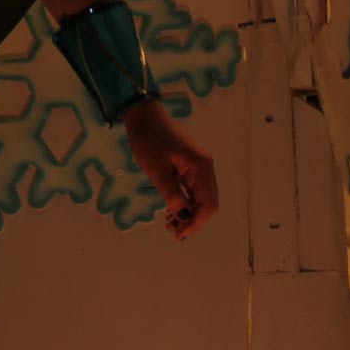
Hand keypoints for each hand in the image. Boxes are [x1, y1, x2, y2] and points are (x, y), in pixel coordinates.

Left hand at [121, 100, 218, 242]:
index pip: (208, 204)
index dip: (196, 223)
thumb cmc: (149, 139)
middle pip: (207, 202)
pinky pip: (191, 189)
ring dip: (188, 213)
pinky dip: (184, 202)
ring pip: (199, 197)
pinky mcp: (188, 165)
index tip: (179, 235)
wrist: (142, 115)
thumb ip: (172, 194)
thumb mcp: (157, 170)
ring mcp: (197, 166)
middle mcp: (205, 167)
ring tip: (169, 225)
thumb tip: (184, 216)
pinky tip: (171, 212)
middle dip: (192, 220)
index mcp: (201, 167)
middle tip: (173, 232)